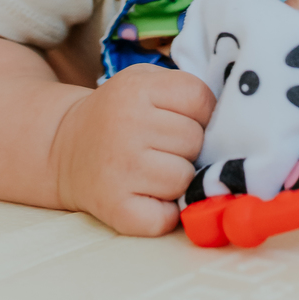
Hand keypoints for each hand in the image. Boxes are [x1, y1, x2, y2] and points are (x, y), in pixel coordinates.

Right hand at [53, 63, 214, 235]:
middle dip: (188, 147)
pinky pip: (167, 218)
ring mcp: (120, 169)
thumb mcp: (143, 81)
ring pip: (186, 179)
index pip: (201, 100)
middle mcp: (127, 126)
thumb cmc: (117, 114)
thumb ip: (184, 89)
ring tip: (153, 170)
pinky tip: (146, 196)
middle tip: (161, 146)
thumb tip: (236, 118)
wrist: (62, 149)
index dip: (201, 113)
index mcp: (136, 88)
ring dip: (178, 179)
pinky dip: (164, 213)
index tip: (183, 119)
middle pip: (196, 141)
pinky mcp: (117, 209)